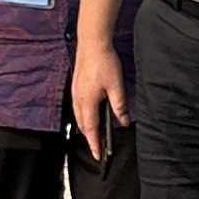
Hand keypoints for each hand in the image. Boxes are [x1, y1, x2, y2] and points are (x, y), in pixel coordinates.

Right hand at [70, 41, 130, 158]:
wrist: (92, 43)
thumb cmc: (104, 62)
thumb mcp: (116, 86)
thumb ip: (119, 106)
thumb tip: (123, 122)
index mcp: (88, 102)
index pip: (91, 129)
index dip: (95, 144)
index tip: (97, 155)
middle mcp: (78, 99)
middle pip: (83, 125)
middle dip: (89, 138)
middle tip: (97, 148)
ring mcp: (75, 93)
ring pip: (79, 117)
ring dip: (86, 128)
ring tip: (95, 135)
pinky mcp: (76, 86)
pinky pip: (78, 108)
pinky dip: (83, 117)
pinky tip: (89, 115)